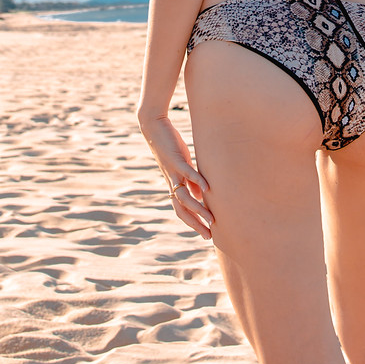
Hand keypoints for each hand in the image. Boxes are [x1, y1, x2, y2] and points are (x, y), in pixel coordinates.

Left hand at [136, 107, 212, 239]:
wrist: (153, 127)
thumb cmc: (170, 146)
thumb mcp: (182, 165)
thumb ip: (190, 181)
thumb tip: (200, 195)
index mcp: (174, 184)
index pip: (182, 210)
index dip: (193, 223)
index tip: (206, 234)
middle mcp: (172, 181)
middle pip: (182, 209)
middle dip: (195, 223)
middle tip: (208, 235)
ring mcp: (172, 171)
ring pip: (184, 196)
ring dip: (197, 209)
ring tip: (211, 218)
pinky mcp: (175, 159)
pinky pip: (186, 173)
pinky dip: (197, 181)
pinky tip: (207, 189)